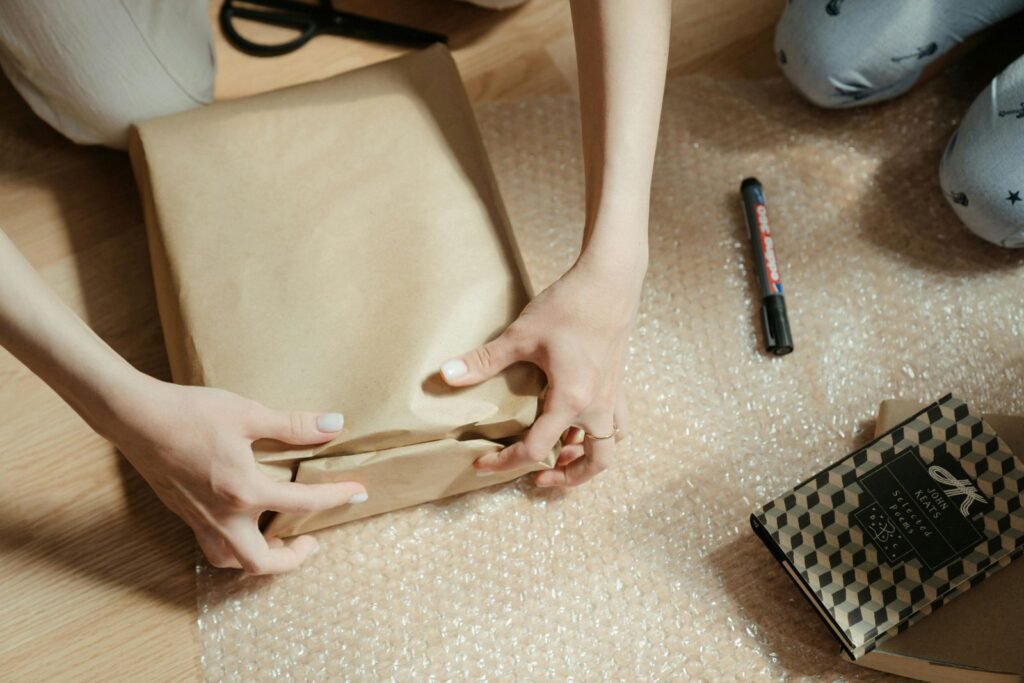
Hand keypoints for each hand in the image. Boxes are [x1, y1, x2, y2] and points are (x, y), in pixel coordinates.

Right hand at [104, 377, 365, 573]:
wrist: (136, 417)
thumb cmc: (191, 413)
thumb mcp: (248, 414)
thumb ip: (293, 425)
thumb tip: (334, 423)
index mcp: (244, 492)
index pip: (303, 503)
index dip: (336, 497)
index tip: (357, 492)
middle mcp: (222, 515)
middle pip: (261, 561)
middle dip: (292, 559)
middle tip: (311, 542)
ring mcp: (199, 517)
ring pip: (231, 560)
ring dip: (258, 558)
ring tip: (277, 539)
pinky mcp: (183, 512)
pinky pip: (211, 544)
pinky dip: (233, 546)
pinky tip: (242, 523)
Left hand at [440, 254, 641, 486]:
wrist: (608, 282)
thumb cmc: (567, 307)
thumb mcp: (521, 335)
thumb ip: (484, 360)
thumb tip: (445, 376)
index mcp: (571, 399)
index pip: (536, 448)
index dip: (505, 463)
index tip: (482, 464)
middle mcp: (596, 406)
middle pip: (594, 463)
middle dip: (566, 478)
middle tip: (537, 478)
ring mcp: (611, 395)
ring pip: (611, 447)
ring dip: (588, 460)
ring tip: (561, 457)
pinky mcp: (617, 382)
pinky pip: (617, 423)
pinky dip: (601, 435)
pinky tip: (581, 425)